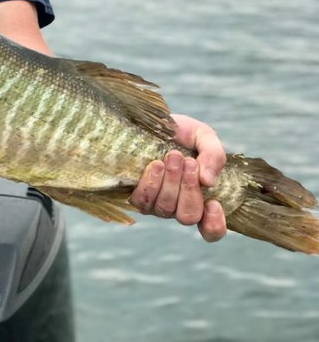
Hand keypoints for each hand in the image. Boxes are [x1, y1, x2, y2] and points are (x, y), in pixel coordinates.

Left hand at [129, 114, 227, 241]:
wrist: (153, 122)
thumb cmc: (183, 133)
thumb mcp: (204, 137)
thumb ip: (214, 156)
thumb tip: (208, 181)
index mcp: (202, 198)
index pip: (211, 229)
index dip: (214, 224)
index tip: (214, 203)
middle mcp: (180, 207)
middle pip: (188, 216)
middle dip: (189, 189)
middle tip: (188, 162)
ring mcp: (158, 204)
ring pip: (166, 208)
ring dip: (171, 182)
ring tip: (172, 156)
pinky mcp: (138, 196)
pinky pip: (143, 201)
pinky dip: (151, 183)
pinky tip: (156, 165)